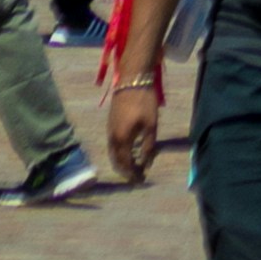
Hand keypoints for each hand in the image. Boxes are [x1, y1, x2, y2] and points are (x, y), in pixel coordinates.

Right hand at [103, 64, 161, 182]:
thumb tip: (146, 163)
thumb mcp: (151, 124)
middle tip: (136, 175)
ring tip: (132, 165)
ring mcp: (109, 130)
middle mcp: (112, 138)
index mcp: (121, 141)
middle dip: (126, 170)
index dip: (133, 174)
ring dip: (121, 161)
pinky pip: (112, 144)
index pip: (125, 164)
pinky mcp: (110, 122)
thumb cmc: (143, 102)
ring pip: (113, 152)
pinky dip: (119, 151)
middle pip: (116, 161)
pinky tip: (127, 149)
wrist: (132, 79)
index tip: (141, 180)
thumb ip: (148, 146)